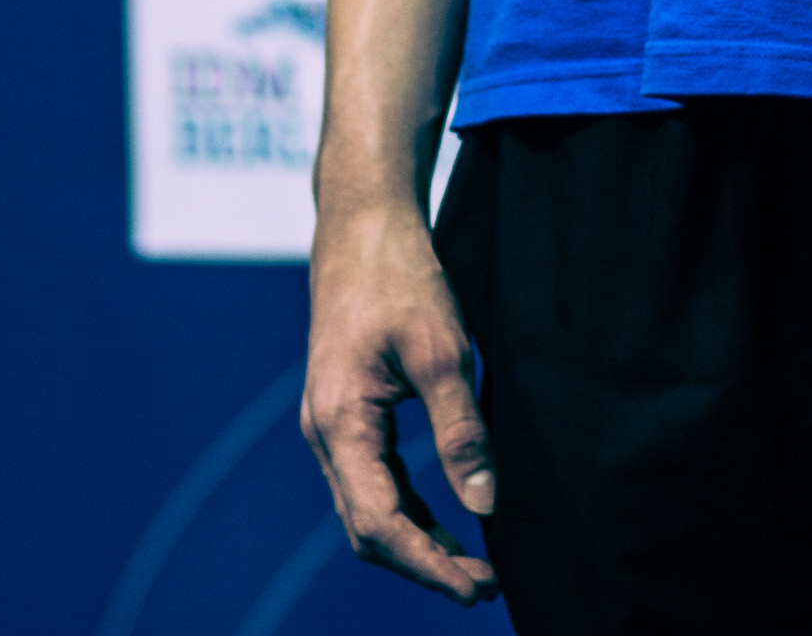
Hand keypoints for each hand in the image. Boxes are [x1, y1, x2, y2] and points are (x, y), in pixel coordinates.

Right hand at [300, 205, 499, 603]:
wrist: (362, 226)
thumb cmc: (402, 278)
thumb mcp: (443, 351)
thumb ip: (462, 431)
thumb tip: (485, 505)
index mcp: (341, 423)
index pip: (381, 522)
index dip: (429, 563)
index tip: (476, 586)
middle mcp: (325, 435)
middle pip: (366, 529)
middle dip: (422, 564)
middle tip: (483, 586)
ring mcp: (330, 427)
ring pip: (366, 511)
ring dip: (415, 543)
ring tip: (472, 566)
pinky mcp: (345, 416)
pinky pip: (370, 482)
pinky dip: (406, 511)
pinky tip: (445, 520)